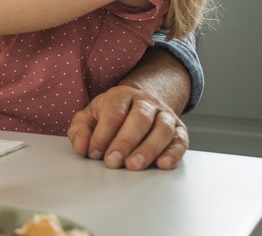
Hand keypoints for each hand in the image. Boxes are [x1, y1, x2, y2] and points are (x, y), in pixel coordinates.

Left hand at [66, 84, 187, 169]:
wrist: (139, 104)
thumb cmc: (110, 115)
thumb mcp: (90, 116)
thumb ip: (81, 130)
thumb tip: (82, 147)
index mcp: (122, 95)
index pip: (114, 113)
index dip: (103, 134)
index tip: (94, 153)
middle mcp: (146, 102)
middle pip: (139, 119)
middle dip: (125, 142)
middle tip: (113, 161)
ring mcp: (165, 114)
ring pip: (163, 129)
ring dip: (149, 149)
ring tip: (134, 166)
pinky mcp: (179, 130)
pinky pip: (180, 140)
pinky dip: (173, 153)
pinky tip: (162, 165)